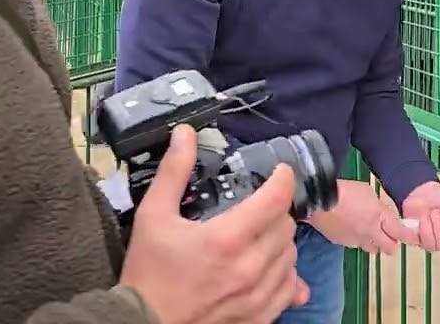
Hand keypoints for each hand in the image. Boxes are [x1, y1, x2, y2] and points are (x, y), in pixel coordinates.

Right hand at [118, 125, 309, 323]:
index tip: (279, 173)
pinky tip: (266, 268)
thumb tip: (185, 134)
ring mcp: (257, 296)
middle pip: (287, 226)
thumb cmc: (148, 273)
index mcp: (227, 239)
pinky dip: (284, 274)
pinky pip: (290, 288)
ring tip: (258, 237)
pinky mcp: (260, 317)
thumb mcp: (153, 216)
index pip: (277, 199)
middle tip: (258, 207)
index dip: (283, 179)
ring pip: (291, 256)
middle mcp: (249, 268)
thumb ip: (174, 171)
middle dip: (276, 211)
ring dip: (280, 241)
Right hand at [308, 180, 418, 255]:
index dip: (409, 236)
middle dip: (391, 242)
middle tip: (389, 234)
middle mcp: (370, 232)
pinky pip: (356, 245)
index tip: (413, 237)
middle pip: (390, 248)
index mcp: (379, 216)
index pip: (400, 232)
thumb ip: (378, 206)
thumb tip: (382, 214)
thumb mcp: (368, 192)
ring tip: (369, 231)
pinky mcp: (344, 243)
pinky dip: (358, 240)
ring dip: (375, 243)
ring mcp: (357, 240)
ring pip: (373, 249)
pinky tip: (352, 228)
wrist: (319, 199)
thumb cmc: (344, 190)